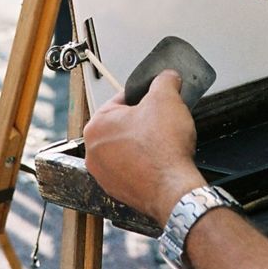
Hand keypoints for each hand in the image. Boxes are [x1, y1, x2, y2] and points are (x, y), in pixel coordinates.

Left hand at [83, 69, 204, 224]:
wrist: (173, 189)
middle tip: (162, 121)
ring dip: (143, 142)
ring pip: (126, 147)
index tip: (157, 101)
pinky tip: (160, 160)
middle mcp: (94, 152)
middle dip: (143, 120)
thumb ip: (164, 80)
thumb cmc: (163, 149)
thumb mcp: (167, 97)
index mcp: (96, 125)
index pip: (121, 99)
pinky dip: (144, 163)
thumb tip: (167, 77)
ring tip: (162, 141)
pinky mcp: (118, 191)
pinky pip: (131, 168)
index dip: (144, 97)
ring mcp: (104, 175)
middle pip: (123, 124)